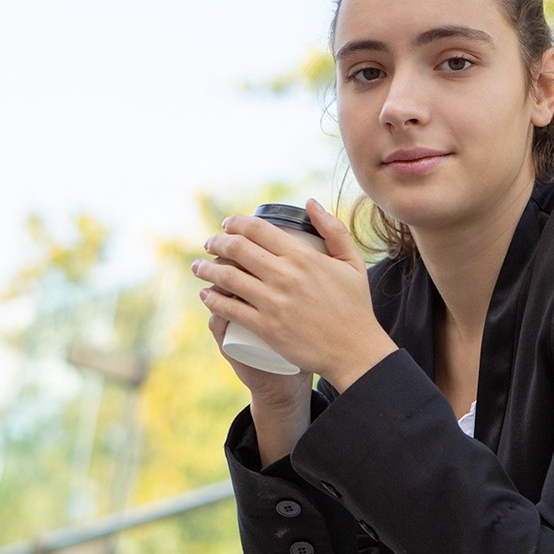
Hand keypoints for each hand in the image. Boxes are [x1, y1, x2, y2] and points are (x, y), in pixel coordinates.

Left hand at [193, 199, 396, 393]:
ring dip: (206, 269)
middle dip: (217, 242)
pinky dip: (212, 300)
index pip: (257, 229)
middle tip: (210, 244)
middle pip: (237, 249)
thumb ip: (333, 229)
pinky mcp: (266, 328)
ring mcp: (273, 302)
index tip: (228, 225)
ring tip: (199, 267)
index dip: (236, 222)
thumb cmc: (355, 306)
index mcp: (303, 256)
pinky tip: (205, 295)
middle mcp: (285, 276)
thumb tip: (310, 202)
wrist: (354, 350)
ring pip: (227, 277)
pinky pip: (229, 309)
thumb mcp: (351, 262)